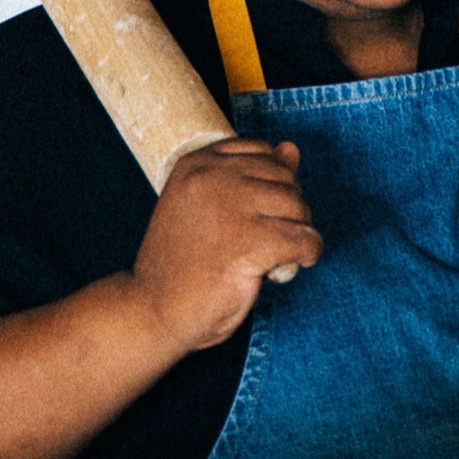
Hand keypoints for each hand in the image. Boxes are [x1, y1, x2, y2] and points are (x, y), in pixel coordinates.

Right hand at [125, 138, 321, 359]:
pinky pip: (305, 240)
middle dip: (287, 210)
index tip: (256, 214)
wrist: (153, 310)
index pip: (263, 151)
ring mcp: (231, 206)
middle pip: (285, 178)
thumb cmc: (185, 262)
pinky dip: (305, 255)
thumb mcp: (212, 207)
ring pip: (298, 206)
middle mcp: (212, 175)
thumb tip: (292, 149)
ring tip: (269, 255)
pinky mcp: (249, 242)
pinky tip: (281, 269)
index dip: (271, 184)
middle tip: (265, 240)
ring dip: (296, 233)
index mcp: (198, 162)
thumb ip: (254, 175)